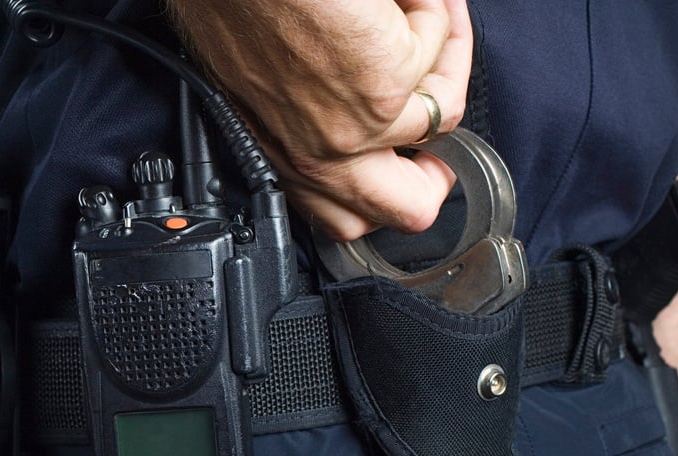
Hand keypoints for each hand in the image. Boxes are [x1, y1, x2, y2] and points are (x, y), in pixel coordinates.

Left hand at [166, 0, 472, 239]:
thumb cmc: (235, 4)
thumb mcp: (262, 80)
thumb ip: (310, 110)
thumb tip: (356, 99)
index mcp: (277, 150)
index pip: (342, 212)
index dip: (384, 183)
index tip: (401, 156)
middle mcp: (315, 154)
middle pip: (407, 209)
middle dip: (435, 174)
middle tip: (436, 135)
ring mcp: (355, 127)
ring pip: (441, 118)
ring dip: (440, 59)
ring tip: (416, 13)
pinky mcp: (383, 87)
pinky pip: (436, 51)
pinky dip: (431, 11)